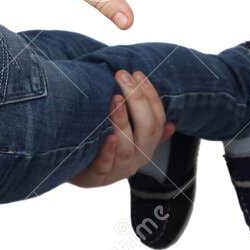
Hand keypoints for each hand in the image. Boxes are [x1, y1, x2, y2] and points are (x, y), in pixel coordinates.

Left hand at [67, 70, 176, 187]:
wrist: (77, 174)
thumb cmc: (103, 152)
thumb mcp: (127, 141)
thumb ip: (143, 129)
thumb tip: (172, 125)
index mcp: (146, 146)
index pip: (157, 119)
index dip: (150, 95)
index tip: (138, 74)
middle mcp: (136, 158)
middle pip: (147, 129)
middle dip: (137, 99)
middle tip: (123, 76)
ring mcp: (118, 168)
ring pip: (127, 146)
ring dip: (122, 120)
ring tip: (116, 98)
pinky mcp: (97, 175)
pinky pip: (105, 164)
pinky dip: (108, 150)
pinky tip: (108, 136)